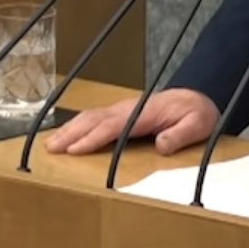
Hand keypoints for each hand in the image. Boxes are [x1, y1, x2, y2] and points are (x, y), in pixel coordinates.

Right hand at [44, 88, 217, 155]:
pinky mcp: (120, 113)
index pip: (113, 126)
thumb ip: (181, 135)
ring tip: (50, 144)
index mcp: (144, 113)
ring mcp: (122, 109)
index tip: (74, 149)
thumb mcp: (198, 124)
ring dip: (70, 129)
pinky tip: (66, 136)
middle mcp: (128, 109)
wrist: (196, 97)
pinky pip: (94, 118)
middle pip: (94, 119)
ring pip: (90, 117)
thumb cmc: (196, 113)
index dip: (93, 138)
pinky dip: (77, 126)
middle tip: (50, 149)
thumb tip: (161, 145)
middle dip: (71, 133)